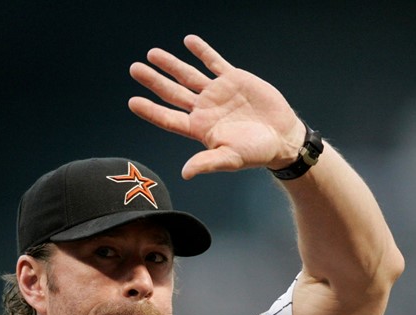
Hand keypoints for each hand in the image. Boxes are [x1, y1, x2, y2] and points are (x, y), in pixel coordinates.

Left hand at [128, 34, 303, 178]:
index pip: (169, 118)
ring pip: (188, 75)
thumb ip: (207, 162)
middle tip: (134, 69)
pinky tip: (189, 41)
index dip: (151, 110)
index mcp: (199, 128)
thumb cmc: (256, 152)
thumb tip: (185, 173)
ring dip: (171, 64)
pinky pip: (214, 62)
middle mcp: (204, 109)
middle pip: (172, 92)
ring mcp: (217, 93)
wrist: (282, 137)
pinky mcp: (233, 79)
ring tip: (152, 54)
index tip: (133, 102)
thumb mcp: (231, 158)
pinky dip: (202, 51)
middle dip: (153, 80)